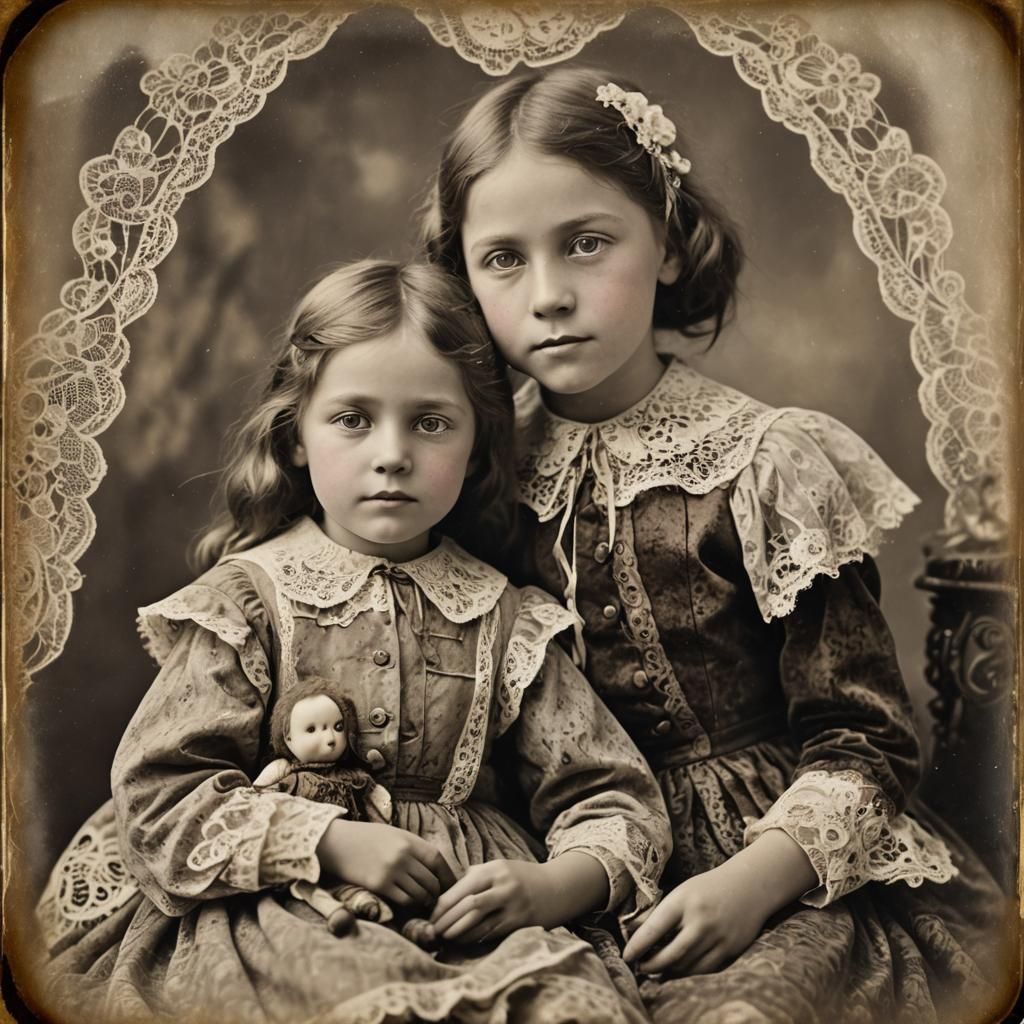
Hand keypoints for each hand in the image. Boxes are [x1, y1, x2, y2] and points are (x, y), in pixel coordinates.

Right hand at [316, 819, 455, 907]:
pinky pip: (404, 900)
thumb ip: (412, 849)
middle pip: (431, 880)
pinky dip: (411, 905)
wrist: (336, 842)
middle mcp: (403, 855)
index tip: (450, 885)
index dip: (447, 875)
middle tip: (436, 899)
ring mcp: (391, 871)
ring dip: (424, 901)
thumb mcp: (394, 835)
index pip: (438, 860)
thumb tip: (434, 867)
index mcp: (408, 840)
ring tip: (424, 903)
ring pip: (420, 893)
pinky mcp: (379, 885)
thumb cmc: (366, 838)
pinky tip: (409, 905)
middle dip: (437, 892)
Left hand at [429, 859, 553, 942]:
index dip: (443, 905)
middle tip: (433, 932)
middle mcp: (503, 886)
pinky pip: (492, 934)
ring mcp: (513, 906)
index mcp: (494, 869)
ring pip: (479, 923)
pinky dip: (474, 939)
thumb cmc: (522, 877)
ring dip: (458, 933)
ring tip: (444, 938)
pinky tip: (463, 942)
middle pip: (468, 906)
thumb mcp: (500, 867)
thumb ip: (476, 875)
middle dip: (447, 921)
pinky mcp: (520, 923)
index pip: (461, 889)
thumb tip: (449, 892)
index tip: (430, 916)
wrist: (556, 887)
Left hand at [622, 830, 817, 975]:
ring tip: (655, 970)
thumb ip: (662, 913)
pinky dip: (687, 974)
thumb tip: (634, 933)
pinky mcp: (730, 950)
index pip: (653, 929)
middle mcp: (700, 921)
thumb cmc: (708, 888)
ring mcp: (717, 937)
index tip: (626, 956)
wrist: (749, 886)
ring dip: (667, 972)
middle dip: (650, 965)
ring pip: (685, 966)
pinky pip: (703, 970)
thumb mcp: (681, 892)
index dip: (637, 947)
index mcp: (683, 901)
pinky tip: (677, 972)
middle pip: (669, 955)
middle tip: (639, 967)